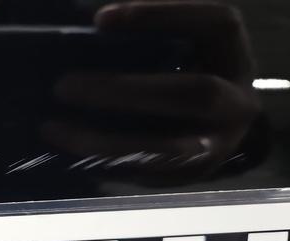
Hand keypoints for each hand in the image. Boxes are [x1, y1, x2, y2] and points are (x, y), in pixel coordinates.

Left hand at [44, 1, 261, 179]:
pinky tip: (67, 148)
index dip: (162, 17)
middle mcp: (236, 103)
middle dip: (124, 91)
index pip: (215, 23)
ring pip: (168, 147)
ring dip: (103, 139)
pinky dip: (103, 161)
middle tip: (64, 86)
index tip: (100, 20)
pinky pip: (148, 172)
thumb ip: (144, 39)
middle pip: (194, 94)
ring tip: (53, 127)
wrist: (216, 130)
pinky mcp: (190, 175)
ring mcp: (218, 146)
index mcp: (233, 56)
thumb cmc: (184, 75)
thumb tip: (84, 26)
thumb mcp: (178, 48)